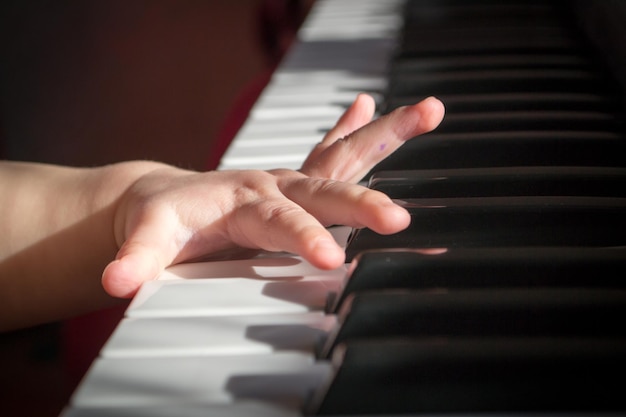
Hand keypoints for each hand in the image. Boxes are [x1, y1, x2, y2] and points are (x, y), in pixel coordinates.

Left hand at [101, 95, 444, 297]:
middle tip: (398, 217)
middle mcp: (274, 183)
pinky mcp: (295, 185)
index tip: (331, 260)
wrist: (162, 198)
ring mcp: (289, 181)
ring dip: (385, 135)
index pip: (281, 222)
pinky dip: (354, 130)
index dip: (305, 239)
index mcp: (243, 199)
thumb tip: (116, 281)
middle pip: (326, 188)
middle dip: (362, 203)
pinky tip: (368, 105)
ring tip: (430, 111)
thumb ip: (135, 257)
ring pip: (343, 156)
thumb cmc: (161, 217)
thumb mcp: (146, 237)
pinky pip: (333, 154)